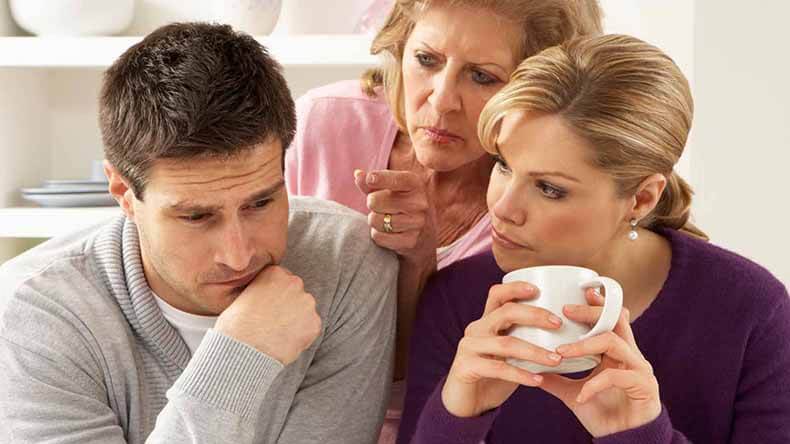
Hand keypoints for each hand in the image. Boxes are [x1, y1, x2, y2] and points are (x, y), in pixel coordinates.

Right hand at [214, 265, 321, 364]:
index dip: (276, 296)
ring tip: (278, 334)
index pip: (282, 280)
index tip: (269, 308)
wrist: (243, 350)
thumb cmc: (235, 326)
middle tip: (274, 322)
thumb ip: (262, 291)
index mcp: (275, 273)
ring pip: (305, 311)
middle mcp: (294, 283)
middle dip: (288, 306)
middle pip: (296, 293)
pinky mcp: (315, 323)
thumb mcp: (243, 296)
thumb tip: (268, 297)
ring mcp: (307, 303)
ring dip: (296, 320)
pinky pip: (310, 328)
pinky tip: (286, 342)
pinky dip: (302, 335)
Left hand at [354, 169, 436, 266]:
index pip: (396, 179)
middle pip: (375, 201)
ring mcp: (416, 223)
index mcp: (415, 184)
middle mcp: (419, 203)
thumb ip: (373, 183)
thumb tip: (358, 175)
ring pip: (375, 220)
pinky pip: (379, 237)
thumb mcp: (390, 188)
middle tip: (380, 206)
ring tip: (385, 218)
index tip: (370, 179)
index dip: (379, 178)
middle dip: (371, 204)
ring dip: (374, 220)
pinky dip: (377, 234)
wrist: (424, 232)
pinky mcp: (410, 241)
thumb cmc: (400, 203)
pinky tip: (387, 231)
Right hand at [441, 282, 563, 417]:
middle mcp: (476, 329)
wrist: (466, 403)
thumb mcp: (509, 354)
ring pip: (506, 343)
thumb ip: (526, 341)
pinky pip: (498, 368)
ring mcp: (469, 347)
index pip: (497, 295)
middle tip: (558, 323)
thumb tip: (565, 334)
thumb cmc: (493, 376)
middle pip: (505, 313)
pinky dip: (520, 375)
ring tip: (556, 359)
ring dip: (534, 351)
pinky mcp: (466, 367)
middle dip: (534, 315)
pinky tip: (538, 381)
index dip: (516, 288)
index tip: (539, 289)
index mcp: (486, 321)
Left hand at [539, 290, 661, 437]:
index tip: (577, 293)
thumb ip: (556, 378)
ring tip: (562, 352)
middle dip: (590, 313)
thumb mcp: (574, 392)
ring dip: (585, 345)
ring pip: (613, 343)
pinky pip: (616, 377)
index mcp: (617, 352)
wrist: (623, 443)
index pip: (611, 319)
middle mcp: (632, 356)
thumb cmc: (603, 413)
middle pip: (615, 320)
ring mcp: (640, 370)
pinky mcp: (644, 387)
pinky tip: (581, 395)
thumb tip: (530, 366)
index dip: (598, 303)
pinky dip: (594, 385)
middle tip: (565, 311)